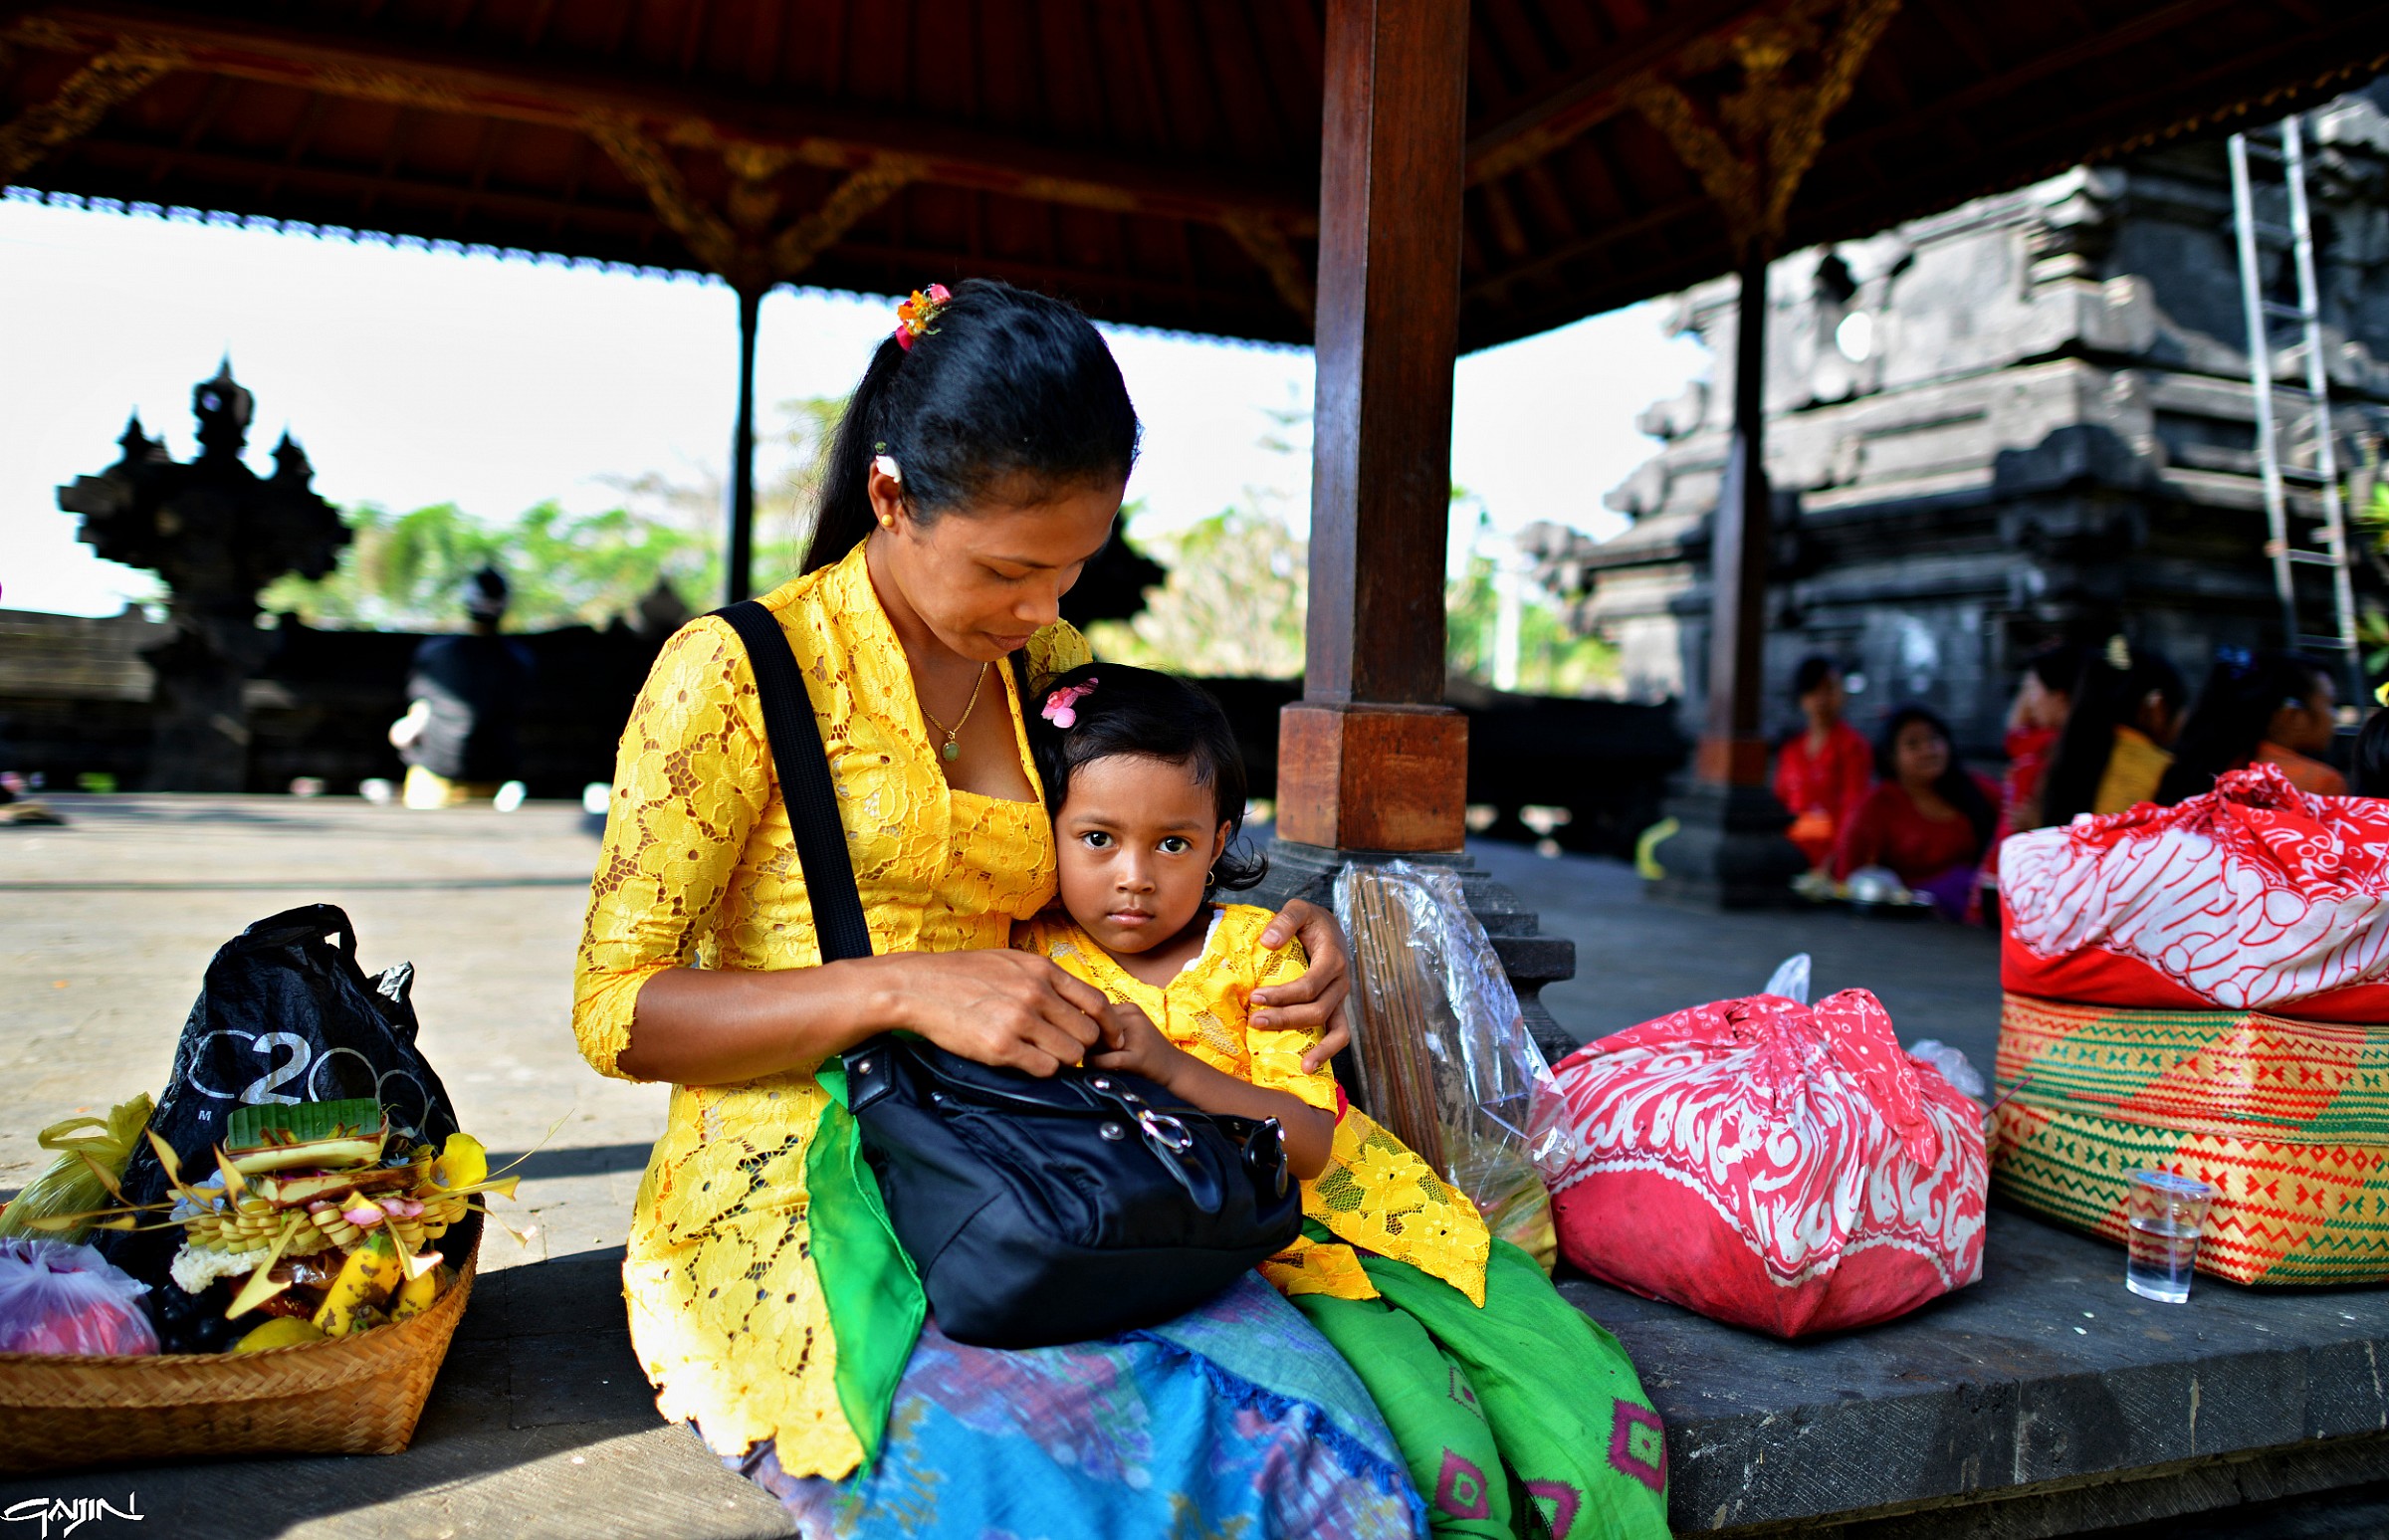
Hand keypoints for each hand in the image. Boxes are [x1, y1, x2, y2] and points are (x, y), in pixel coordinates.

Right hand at [882, 950, 1108, 1076]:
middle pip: (1087, 1033)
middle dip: (1081, 1046)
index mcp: (1041, 970)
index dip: (1109, 1026)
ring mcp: (1019, 1020)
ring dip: (1060, 1060)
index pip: (1095, 1003)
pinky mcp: (1001, 1047)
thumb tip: (1071, 998)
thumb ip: (1041, 976)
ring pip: (1069, 1054)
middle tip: (1064, 1050)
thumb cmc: (961, 974)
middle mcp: (1035, 993)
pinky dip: (1040, 1069)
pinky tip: (1023, 1061)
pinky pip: (1044, 1069)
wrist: (918, 986)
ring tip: (1039, 1054)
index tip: (1111, 1040)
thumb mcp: (1008, 961)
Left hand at [1085, 1001, 1190, 1089]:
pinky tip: (1091, 1067)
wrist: (1176, 1069)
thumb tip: (1069, 1030)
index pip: (1092, 1009)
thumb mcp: (1127, 1031)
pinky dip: (1094, 1064)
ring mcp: (1137, 1036)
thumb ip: (1103, 1027)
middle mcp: (1132, 1016)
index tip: (1076, 1036)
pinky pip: (1106, 1059)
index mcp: (1128, 1007)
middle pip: (1092, 1023)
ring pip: (1096, 1040)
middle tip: (1082, 1051)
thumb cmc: (1145, 1052)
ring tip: (1089, 1059)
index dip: (1080, 1024)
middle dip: (1083, 1038)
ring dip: (1087, 1051)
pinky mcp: (1137, 1057)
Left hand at [1251, 898, 1351, 1074]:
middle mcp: (1340, 982)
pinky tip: (1308, 1067)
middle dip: (1284, 1019)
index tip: (1255, 997)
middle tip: (1255, 1021)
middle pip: (1316, 1010)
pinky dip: (1327, 1052)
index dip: (1282, 995)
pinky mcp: (1337, 1009)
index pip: (1308, 985)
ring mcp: (1340, 999)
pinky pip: (1339, 1035)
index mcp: (1332, 960)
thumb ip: (1285, 920)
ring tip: (1293, 1063)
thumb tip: (1268, 941)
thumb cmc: (1311, 921)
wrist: (1330, 928)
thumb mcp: (1299, 909)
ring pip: (1330, 1027)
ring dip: (1310, 1045)